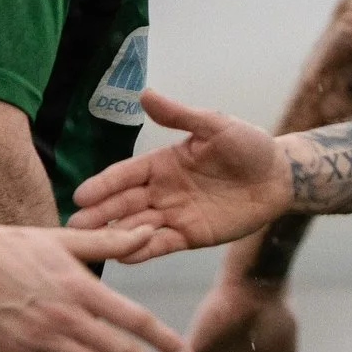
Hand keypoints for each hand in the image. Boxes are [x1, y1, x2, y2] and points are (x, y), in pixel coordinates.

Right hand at [66, 91, 294, 260]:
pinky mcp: (190, 235)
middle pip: (124, 204)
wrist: (279, 176)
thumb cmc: (248, 145)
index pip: (126, 175)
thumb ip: (179, 115)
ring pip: (137, 226)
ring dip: (114, 235)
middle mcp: (162, 190)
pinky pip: (161, 244)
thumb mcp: (214, 125)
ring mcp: (174, 214)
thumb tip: (145, 94)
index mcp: (162, 163)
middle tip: (72, 227)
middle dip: (99, 215)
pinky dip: (142, 250)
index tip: (80, 195)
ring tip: (90, 246)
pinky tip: (123, 257)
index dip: (103, 184)